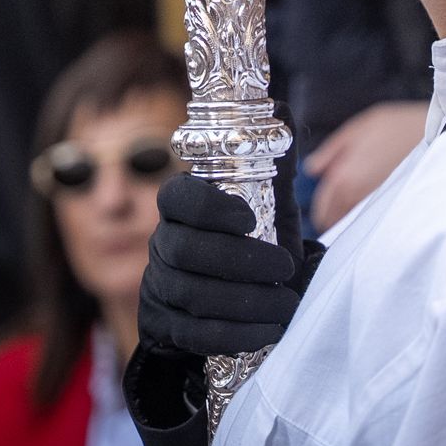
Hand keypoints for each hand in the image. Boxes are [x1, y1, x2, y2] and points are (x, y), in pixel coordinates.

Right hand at [138, 144, 315, 357]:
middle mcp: (163, 241)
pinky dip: (233, 334)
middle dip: (240, 261)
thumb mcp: (268, 199)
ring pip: (191, 294)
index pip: (178, 197)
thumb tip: (279, 111)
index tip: (249, 219)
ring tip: (286, 306)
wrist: (235, 297)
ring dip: (245, 302)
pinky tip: (267, 332)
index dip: (209, 207)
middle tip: (284, 269)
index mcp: (182, 204)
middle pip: (186, 250)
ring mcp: (159, 284)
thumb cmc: (254, 238)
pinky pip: (192, 333)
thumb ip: (274, 157)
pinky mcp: (164, 325)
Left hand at [307, 101, 426, 231]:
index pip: (322, 208)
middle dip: (331, 216)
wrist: (434, 132)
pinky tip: (371, 199)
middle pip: (336, 221)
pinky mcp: (392, 203)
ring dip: (348, 215)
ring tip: (353, 201)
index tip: (321, 206)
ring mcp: (376, 201)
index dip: (319, 209)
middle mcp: (358, 195)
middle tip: (334, 206)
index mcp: (344, 176)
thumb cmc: (397, 125)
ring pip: (354, 219)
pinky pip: (371, 214)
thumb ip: (332, 150)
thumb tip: (313, 168)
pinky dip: (366, 211)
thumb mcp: (358, 127)